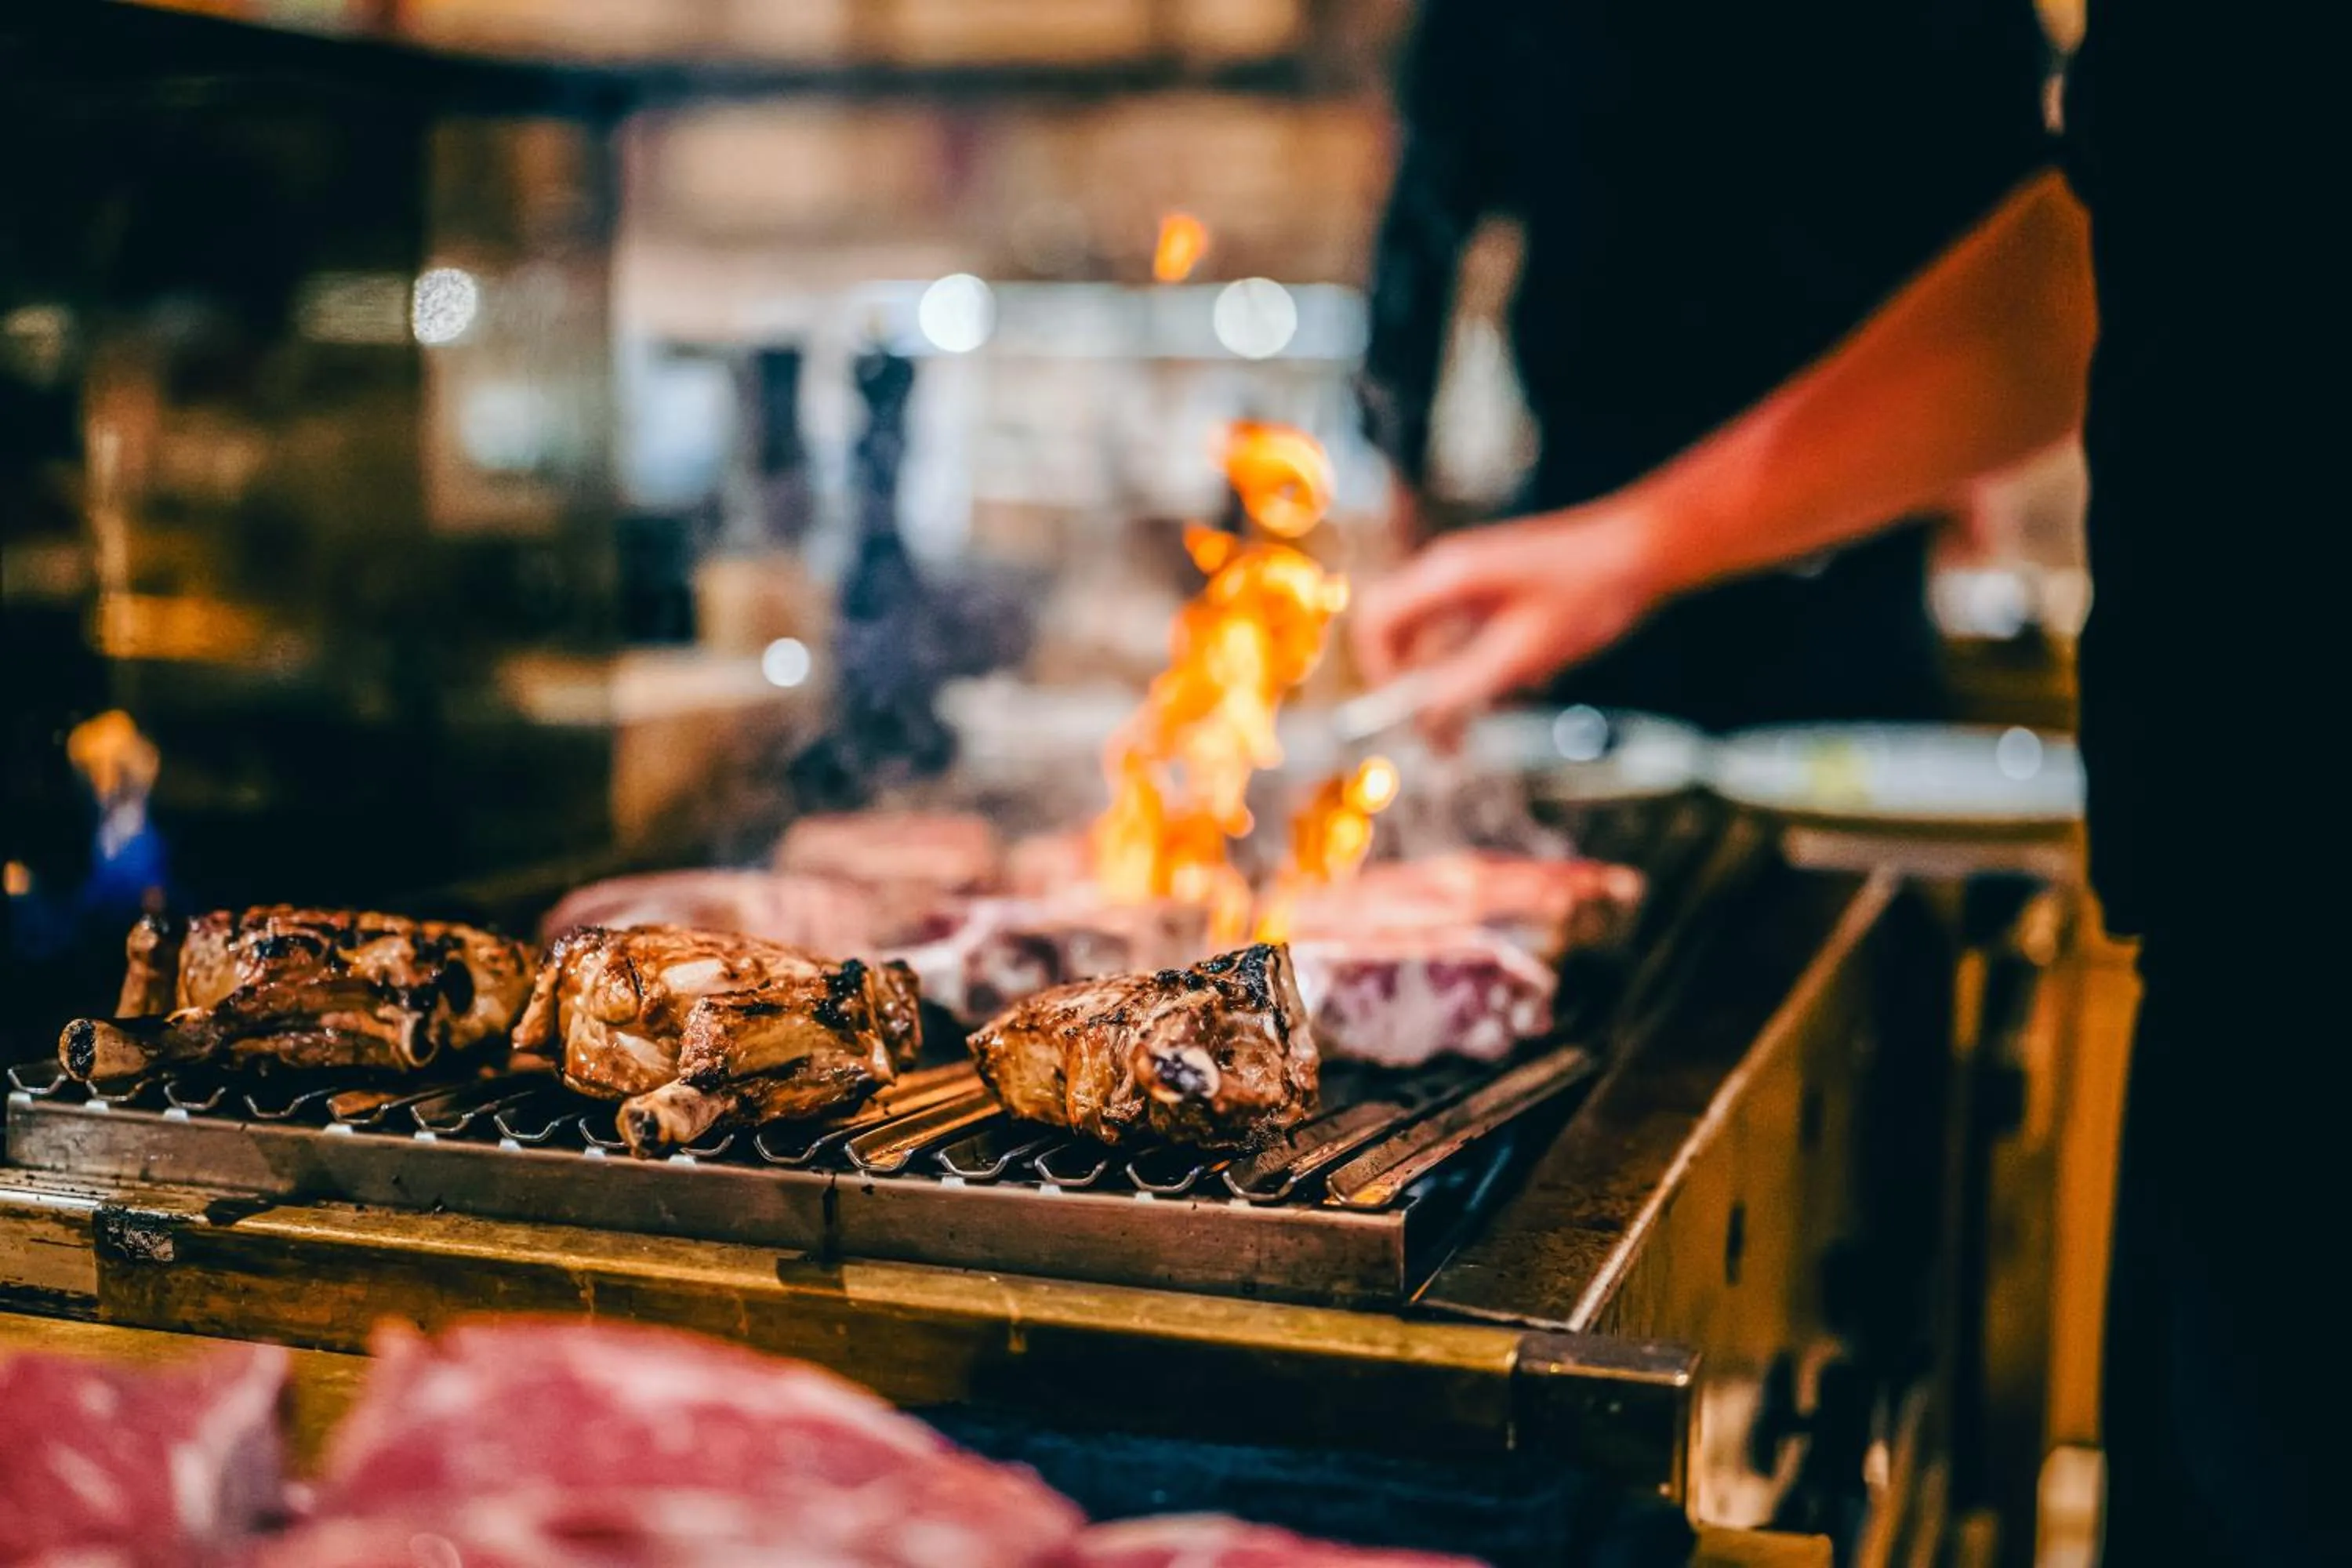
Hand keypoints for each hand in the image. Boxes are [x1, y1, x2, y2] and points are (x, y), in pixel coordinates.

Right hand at [1350, 495, 1667, 741]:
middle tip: (1438, 736)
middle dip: (1408, 687)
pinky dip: (1472, 669)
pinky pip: (1460, 636)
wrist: (1643, 550)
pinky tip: (1515, 686)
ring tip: (1477, 727)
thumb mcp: (1525, 651)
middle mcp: (1448, 571)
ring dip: (1444, 685)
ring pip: (1429, 641)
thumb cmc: (1590, 592)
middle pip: (1395, 633)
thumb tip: (1419, 721)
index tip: (1404, 716)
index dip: (1378, 671)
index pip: (1375, 619)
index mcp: (1448, 574)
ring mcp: (1469, 579)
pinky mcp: (1492, 590)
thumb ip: (1465, 684)